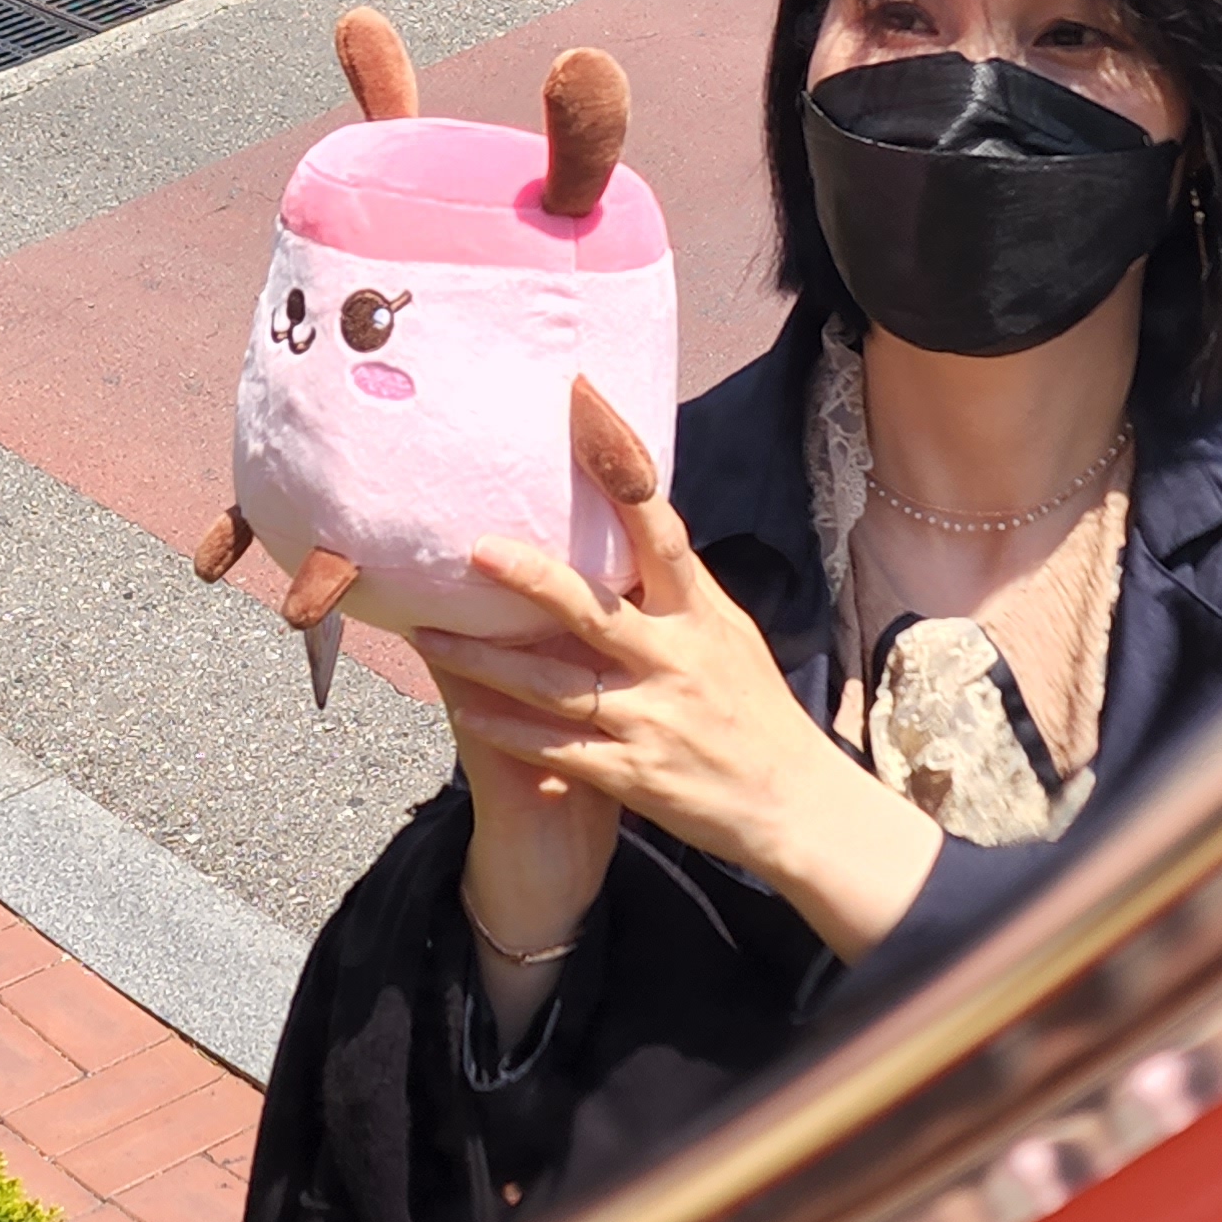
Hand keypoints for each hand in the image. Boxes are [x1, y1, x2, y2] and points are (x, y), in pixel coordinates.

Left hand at [416, 381, 943, 967]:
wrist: (794, 807)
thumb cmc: (754, 711)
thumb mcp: (727, 635)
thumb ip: (675, 588)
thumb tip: (632, 523)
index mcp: (700, 615)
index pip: (658, 532)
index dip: (622, 473)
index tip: (585, 415)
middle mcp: (675, 661)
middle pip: (593, 611)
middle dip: (531, 580)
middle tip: (475, 549)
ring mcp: (652, 720)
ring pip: (554, 686)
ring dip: (484, 662)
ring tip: (427, 637)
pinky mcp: (633, 774)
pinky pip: (555, 749)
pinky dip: (507, 730)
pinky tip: (463, 711)